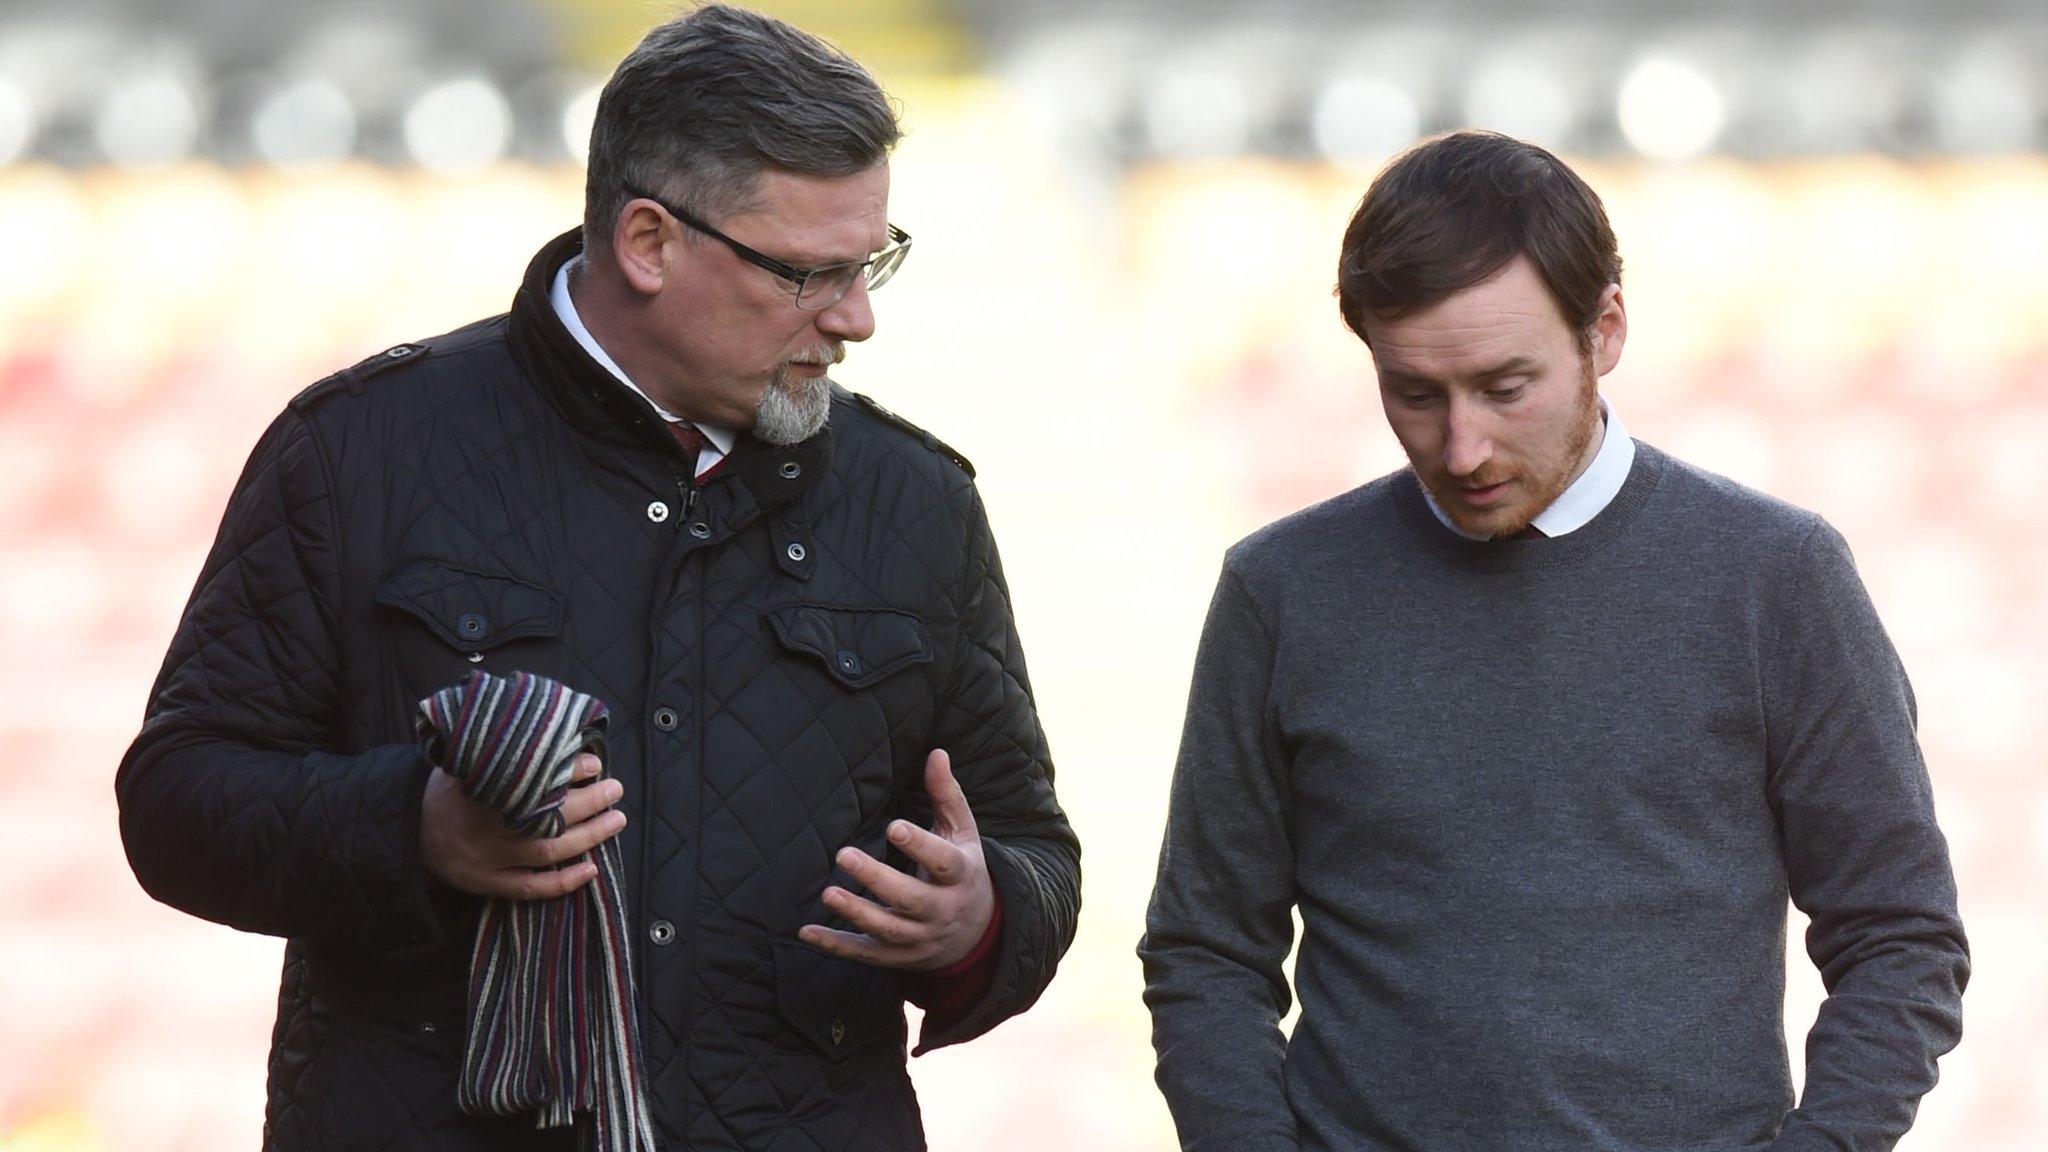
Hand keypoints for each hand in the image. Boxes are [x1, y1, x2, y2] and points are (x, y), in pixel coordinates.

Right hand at [420, 752, 626, 899]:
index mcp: (483, 793)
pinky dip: (562, 883)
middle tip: (616, 789)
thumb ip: (495, 751)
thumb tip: (542, 728)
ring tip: (616, 820)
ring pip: (547, 852)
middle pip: (549, 818)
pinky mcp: (488, 883)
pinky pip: (530, 889)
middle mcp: (488, 828)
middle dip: (589, 803)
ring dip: (587, 837)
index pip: (535, 782)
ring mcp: (490, 859)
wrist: (407, 831)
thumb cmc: (445, 792)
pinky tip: (592, 870)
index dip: (568, 772)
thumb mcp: (461, 764)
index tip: (594, 762)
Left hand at [799, 749, 994, 970]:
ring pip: (888, 930)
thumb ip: (946, 795)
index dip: (920, 845)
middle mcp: (942, 911)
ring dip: (857, 913)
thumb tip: (936, 752)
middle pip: (911, 899)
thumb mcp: (962, 832)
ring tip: (827, 892)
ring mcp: (921, 939)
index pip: (943, 862)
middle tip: (844, 854)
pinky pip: (866, 954)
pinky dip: (837, 946)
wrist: (978, 932)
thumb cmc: (962, 869)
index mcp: (961, 875)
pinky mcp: (900, 958)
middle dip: (877, 880)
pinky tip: (807, 932)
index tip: (893, 827)